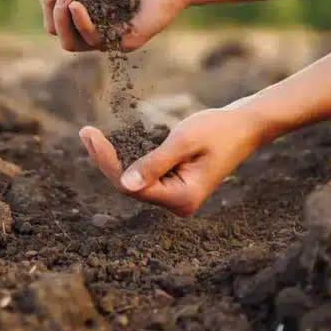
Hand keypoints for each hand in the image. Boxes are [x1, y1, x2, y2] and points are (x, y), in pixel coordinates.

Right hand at [30, 0, 192, 51]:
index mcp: (83, 6)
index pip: (52, 10)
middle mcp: (92, 24)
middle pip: (54, 27)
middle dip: (48, 4)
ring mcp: (106, 36)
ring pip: (67, 41)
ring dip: (58, 17)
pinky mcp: (120, 43)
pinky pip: (90, 41)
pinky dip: (80, 23)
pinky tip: (77, 5)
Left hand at [78, 107, 265, 216]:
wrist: (245, 125)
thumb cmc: (219, 129)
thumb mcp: (184, 141)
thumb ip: (154, 163)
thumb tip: (124, 184)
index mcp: (182, 198)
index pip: (131, 186)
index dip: (107, 162)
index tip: (90, 135)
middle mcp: (178, 204)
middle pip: (129, 186)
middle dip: (106, 160)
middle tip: (85, 132)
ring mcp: (176, 196)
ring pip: (134, 181)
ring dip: (114, 159)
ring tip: (90, 135)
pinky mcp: (174, 184)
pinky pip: (144, 175)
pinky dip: (128, 158)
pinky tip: (110, 143)